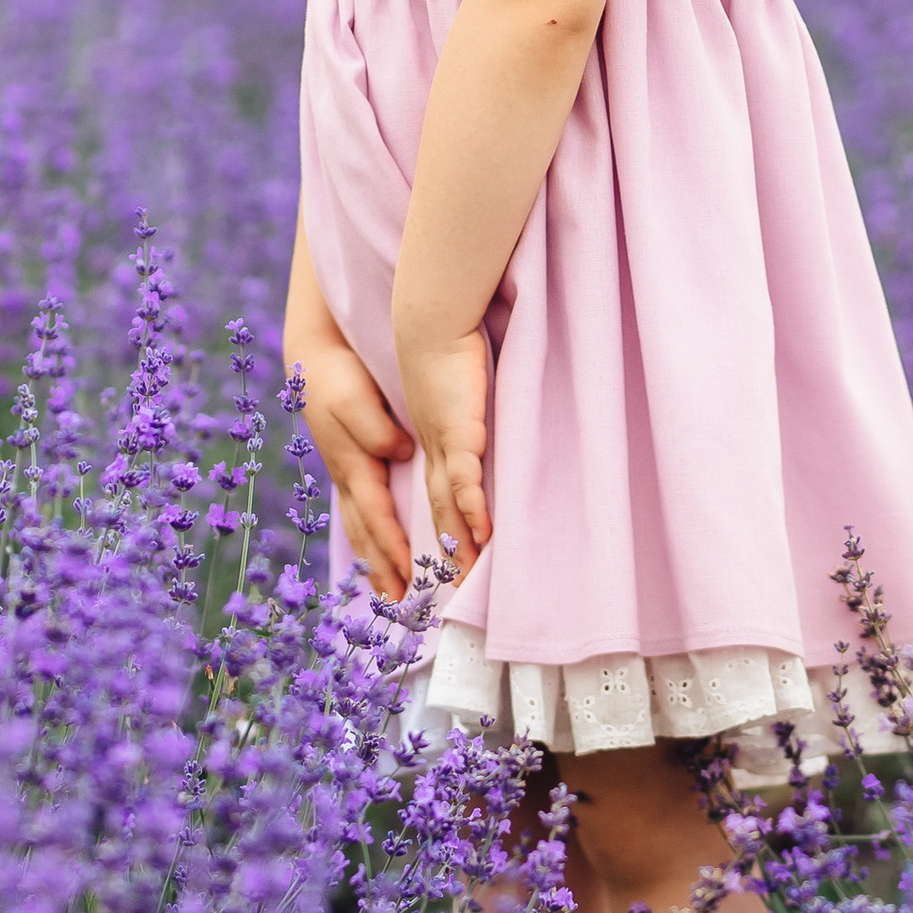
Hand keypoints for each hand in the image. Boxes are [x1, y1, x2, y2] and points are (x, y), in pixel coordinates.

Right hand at [296, 333, 415, 602]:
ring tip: (386, 590)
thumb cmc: (336, 375)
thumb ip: (376, 430)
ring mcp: (345, 471)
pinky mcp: (348, 462)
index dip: (393, 549)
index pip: (376, 517)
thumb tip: (398, 454)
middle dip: (382, 569)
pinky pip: (359, 509)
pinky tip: (374, 545)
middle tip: (399, 606)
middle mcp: (347, 475)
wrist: (313, 353)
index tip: (408, 579)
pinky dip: (368, 535)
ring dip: (373, 559)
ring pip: (359, 525)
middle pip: (365, 533)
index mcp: (352, 464)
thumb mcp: (355, 399)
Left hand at [397, 327, 491, 574]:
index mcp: (428, 439)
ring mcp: (443, 443)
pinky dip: (474, 508)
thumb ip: (459, 415)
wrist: (429, 321)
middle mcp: (431, 449)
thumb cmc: (442, 348)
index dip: (436, 527)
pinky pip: (468, 479)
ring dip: (458, 542)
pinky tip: (484, 534)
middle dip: (442, 552)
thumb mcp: (447, 390)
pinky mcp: (459, 432)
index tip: (436, 562)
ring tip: (465, 578)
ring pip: (450, 504)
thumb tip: (466, 430)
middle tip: (447, 590)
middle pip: (438, 510)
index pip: (432, 493)